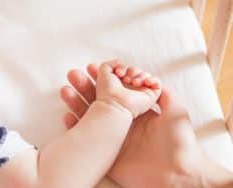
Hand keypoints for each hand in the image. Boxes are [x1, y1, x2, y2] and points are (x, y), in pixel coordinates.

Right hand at [60, 62, 205, 187]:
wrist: (176, 175)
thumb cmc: (179, 143)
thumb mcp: (176, 112)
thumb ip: (164, 95)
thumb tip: (153, 79)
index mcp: (135, 112)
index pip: (114, 91)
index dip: (103, 79)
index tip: (92, 68)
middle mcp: (121, 123)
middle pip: (98, 100)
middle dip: (85, 86)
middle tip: (74, 74)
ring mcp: (112, 137)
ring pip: (89, 116)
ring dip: (76, 102)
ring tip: (66, 90)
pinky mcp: (105, 153)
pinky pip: (86, 137)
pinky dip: (74, 126)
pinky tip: (66, 115)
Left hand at [90, 59, 160, 117]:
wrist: (114, 103)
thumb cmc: (107, 90)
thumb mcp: (103, 71)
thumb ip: (110, 63)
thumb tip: (119, 62)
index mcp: (120, 83)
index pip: (126, 69)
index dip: (123, 67)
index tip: (118, 72)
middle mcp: (131, 88)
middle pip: (136, 70)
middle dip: (132, 71)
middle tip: (125, 79)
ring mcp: (141, 92)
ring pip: (146, 75)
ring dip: (140, 75)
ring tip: (133, 83)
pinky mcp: (151, 96)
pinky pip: (157, 82)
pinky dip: (152, 79)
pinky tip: (144, 83)